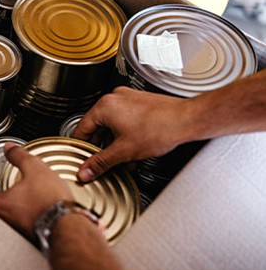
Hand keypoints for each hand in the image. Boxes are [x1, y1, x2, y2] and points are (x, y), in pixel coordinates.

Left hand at [0, 143, 71, 237]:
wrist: (69, 224)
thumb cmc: (50, 200)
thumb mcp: (34, 168)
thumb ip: (19, 156)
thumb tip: (9, 148)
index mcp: (1, 205)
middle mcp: (7, 221)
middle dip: (0, 199)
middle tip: (4, 190)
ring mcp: (20, 231)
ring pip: (11, 218)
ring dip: (14, 209)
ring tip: (22, 199)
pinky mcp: (34, 236)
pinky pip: (25, 225)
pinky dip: (27, 217)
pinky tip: (37, 211)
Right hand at [73, 87, 190, 181]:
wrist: (187, 120)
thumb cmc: (160, 128)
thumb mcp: (124, 151)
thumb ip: (101, 163)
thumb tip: (86, 171)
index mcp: (104, 106)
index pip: (81, 129)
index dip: (81, 147)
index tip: (81, 157)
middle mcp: (114, 98)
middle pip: (98, 126)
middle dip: (101, 147)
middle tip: (103, 161)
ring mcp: (128, 99)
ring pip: (112, 124)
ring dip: (115, 142)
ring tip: (122, 158)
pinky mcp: (139, 102)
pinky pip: (125, 119)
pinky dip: (125, 134)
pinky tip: (134, 149)